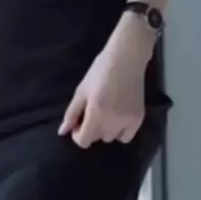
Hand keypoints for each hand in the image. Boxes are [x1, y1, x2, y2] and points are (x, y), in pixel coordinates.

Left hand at [58, 18, 150, 148]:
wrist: (126, 58)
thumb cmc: (100, 70)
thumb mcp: (82, 90)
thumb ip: (71, 113)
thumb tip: (62, 132)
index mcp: (96, 112)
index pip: (84, 141)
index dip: (77, 134)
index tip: (78, 122)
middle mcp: (112, 121)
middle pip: (96, 138)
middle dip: (90, 128)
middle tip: (91, 111)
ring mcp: (127, 121)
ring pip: (110, 138)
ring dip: (104, 130)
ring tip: (105, 111)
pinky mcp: (139, 119)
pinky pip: (126, 137)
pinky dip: (120, 132)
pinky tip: (117, 117)